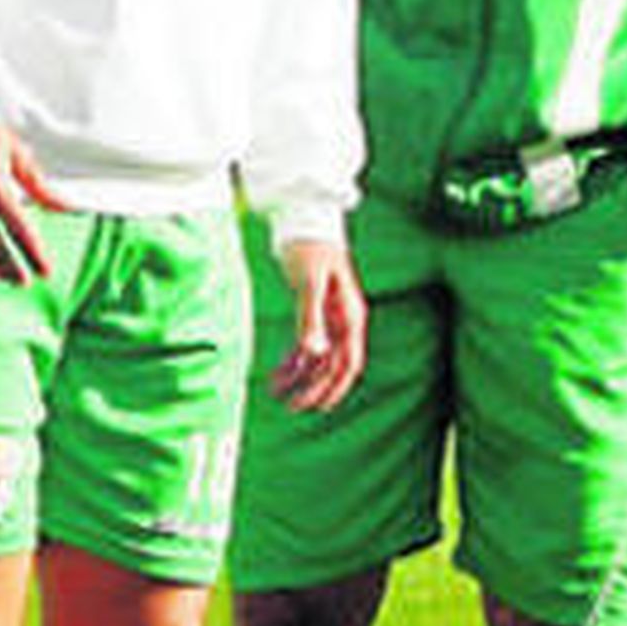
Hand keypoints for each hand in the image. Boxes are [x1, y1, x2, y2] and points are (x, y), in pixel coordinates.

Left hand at [269, 239, 366, 411]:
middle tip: (291, 407)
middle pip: (333, 366)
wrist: (304, 219)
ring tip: (276, 392)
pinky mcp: (314, 312)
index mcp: (350, 316)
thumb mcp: (309, 284)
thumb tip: (313, 352)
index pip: (349, 362)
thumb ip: (311, 318)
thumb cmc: (309, 247)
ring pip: (319, 359)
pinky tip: (277, 374)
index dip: (335, 387)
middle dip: (314, 388)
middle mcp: (344, 321)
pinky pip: (307, 345)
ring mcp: (330, 318)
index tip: (318, 407)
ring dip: (300, 377)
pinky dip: (293, 361)